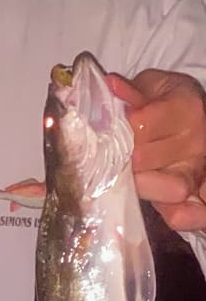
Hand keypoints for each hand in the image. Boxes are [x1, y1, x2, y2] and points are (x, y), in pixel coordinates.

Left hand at [108, 68, 205, 233]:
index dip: (115, 130)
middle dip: (119, 157)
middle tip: (108, 155)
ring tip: (126, 174)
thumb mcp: (148, 86)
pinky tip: (154, 206)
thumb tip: (110, 85)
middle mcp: (197, 139)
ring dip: (138, 184)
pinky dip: (169, 215)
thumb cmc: (160, 100)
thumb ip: (129, 91)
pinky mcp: (192, 192)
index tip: (103, 130)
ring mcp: (197, 168)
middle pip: (143, 159)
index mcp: (185, 107)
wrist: (186, 113)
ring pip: (164, 188)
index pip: (139, 126)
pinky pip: (182, 215)